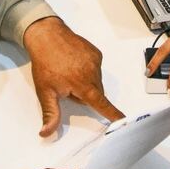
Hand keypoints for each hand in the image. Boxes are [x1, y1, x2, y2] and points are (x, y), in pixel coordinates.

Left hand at [23, 17, 123, 136]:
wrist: (47, 36)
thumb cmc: (45, 62)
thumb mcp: (45, 92)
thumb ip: (50, 114)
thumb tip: (47, 132)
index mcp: (83, 84)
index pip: (102, 104)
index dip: (113, 114)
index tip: (124, 120)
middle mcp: (93, 72)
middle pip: (96, 93)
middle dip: (84, 95)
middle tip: (66, 86)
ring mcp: (95, 60)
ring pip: (96, 81)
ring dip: (86, 82)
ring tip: (68, 72)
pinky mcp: (95, 52)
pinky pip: (95, 68)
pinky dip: (87, 70)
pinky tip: (74, 64)